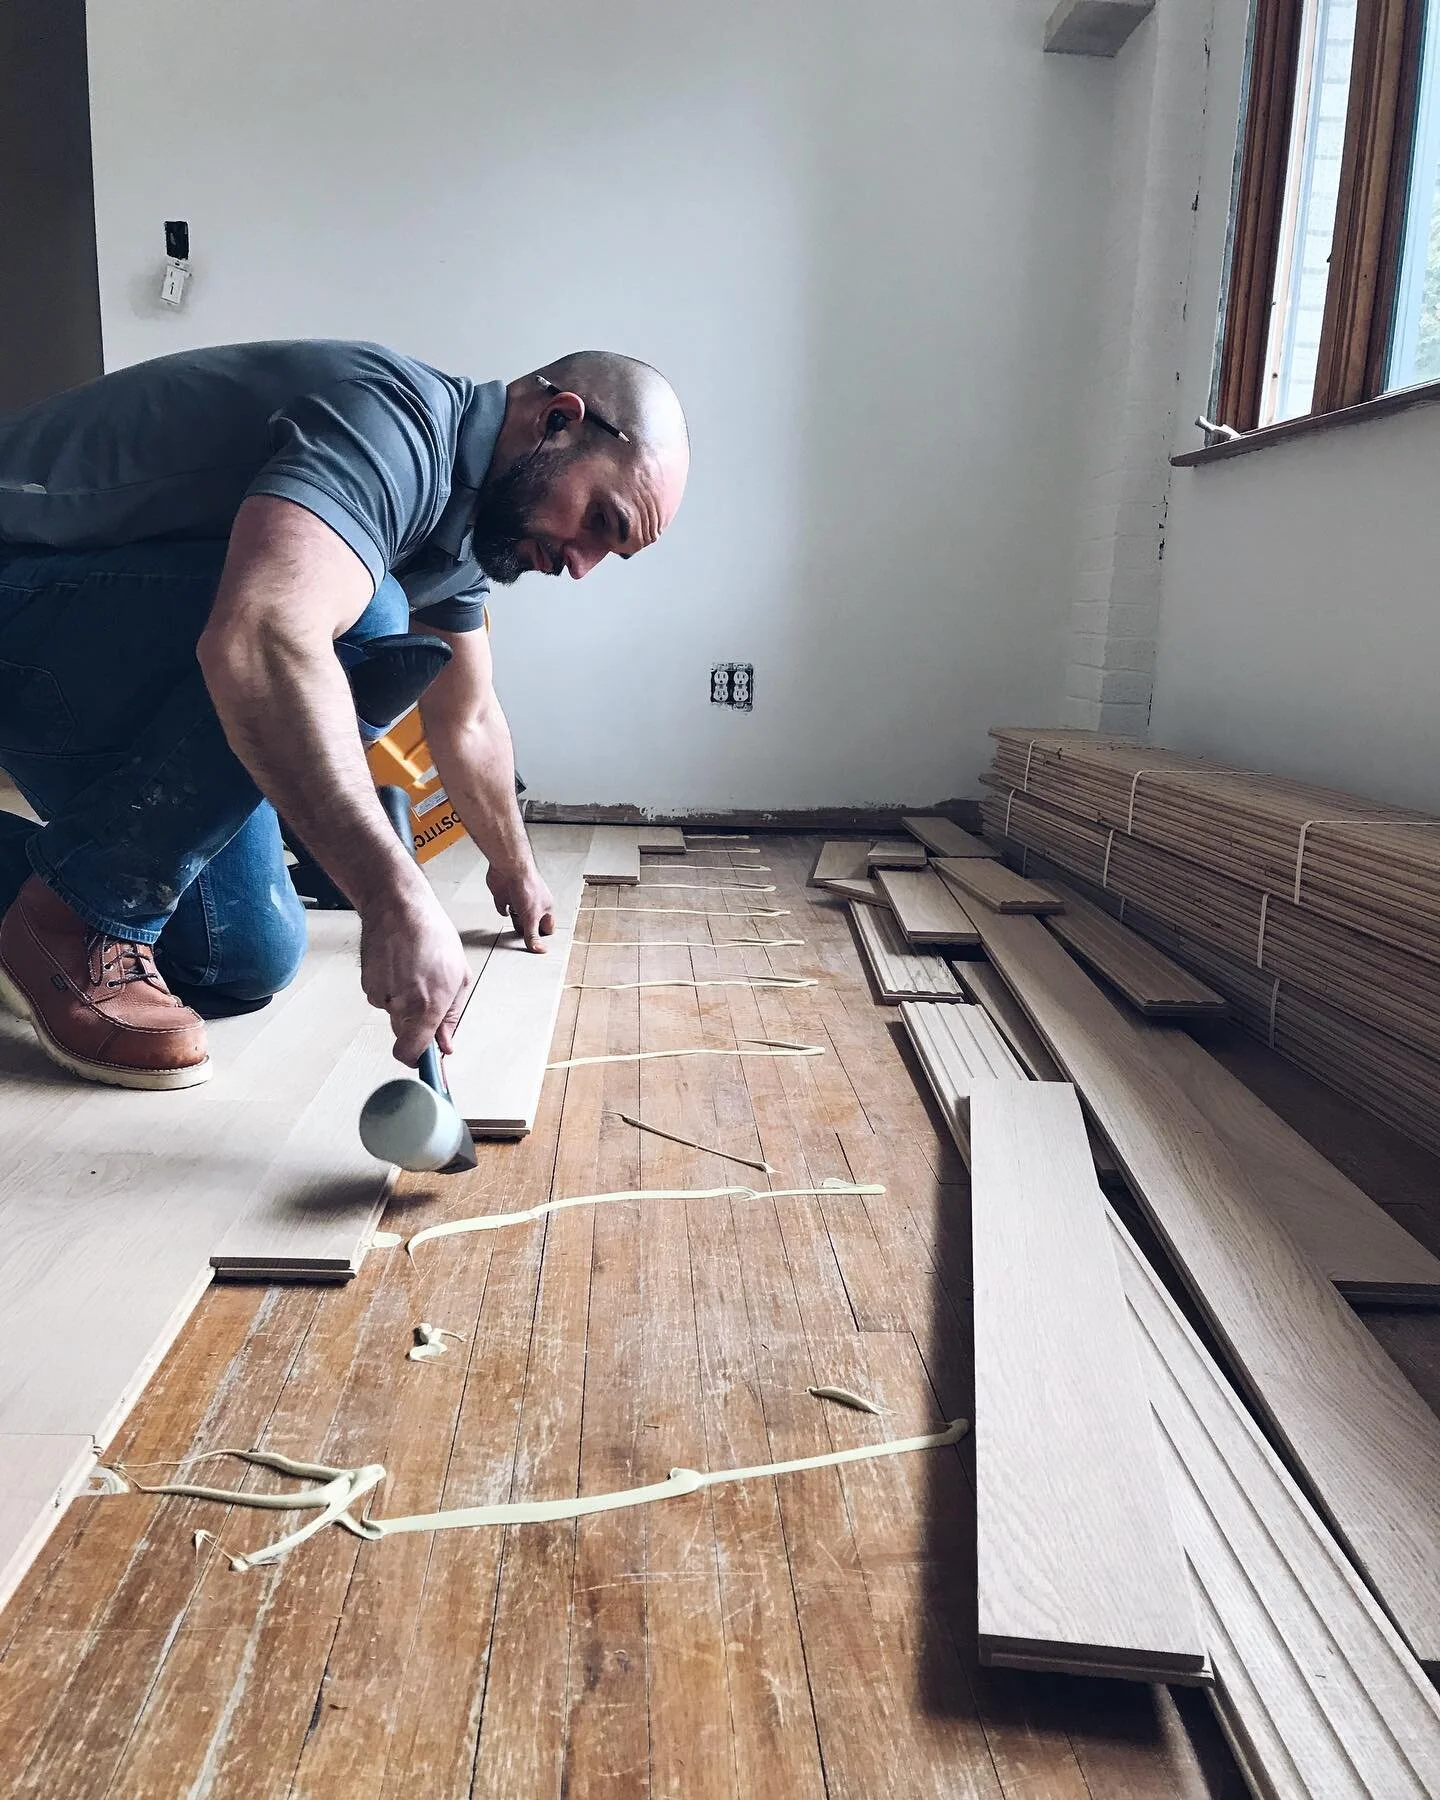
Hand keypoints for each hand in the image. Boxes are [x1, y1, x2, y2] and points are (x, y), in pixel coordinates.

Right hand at [360, 883, 471, 1063]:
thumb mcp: (458, 976)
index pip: (411, 1052)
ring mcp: (380, 994)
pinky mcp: (367, 983)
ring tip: (414, 969)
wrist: (398, 907)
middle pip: (403, 1034)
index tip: (422, 1063)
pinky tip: (399, 964)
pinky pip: (381, 997)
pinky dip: (390, 987)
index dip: (416, 1060)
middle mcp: (401, 1005)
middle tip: (426, 991)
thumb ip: (451, 1016)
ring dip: (403, 1001)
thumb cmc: (433, 936)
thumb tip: (445, 1045)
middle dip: (414, 1023)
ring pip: (392, 1014)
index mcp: (428, 1006)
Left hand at [486, 858, 555, 951]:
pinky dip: (502, 910)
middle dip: (527, 931)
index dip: (542, 936)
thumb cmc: (526, 885)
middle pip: (531, 924)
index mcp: (544, 908)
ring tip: (510, 935)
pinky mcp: (504, 896)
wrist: (508, 867)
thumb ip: (532, 935)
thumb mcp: (531, 916)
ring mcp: (518, 899)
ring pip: (517, 916)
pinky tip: (504, 911)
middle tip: (522, 943)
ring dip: (515, 922)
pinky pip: (503, 907)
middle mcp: (532, 904)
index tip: (536, 948)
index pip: (547, 927)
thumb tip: (539, 950)